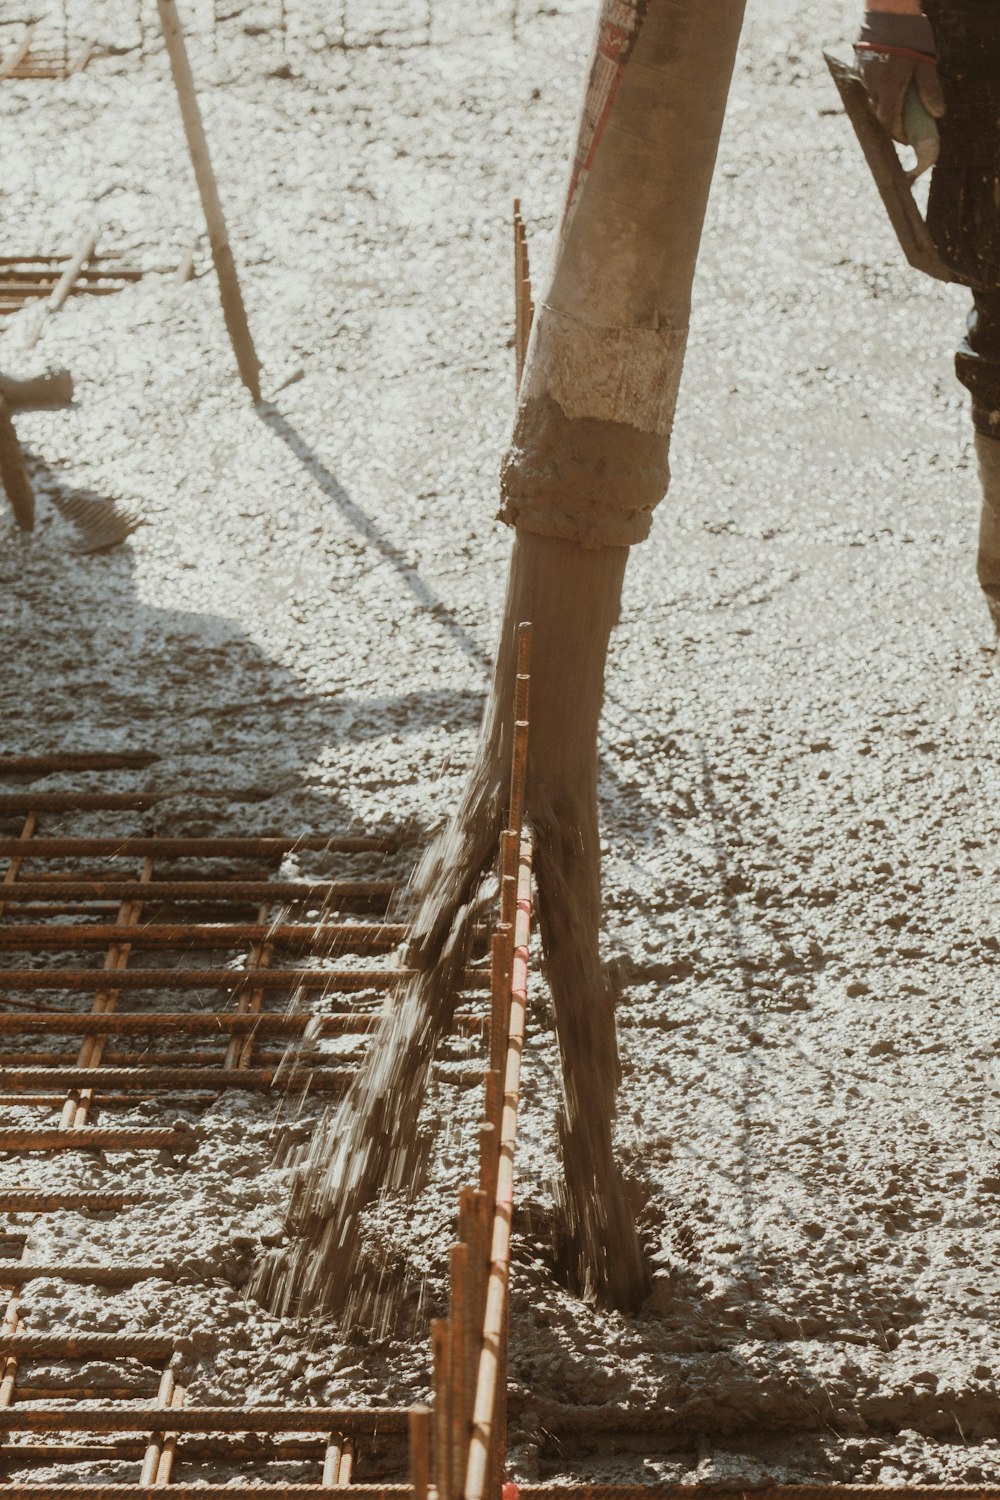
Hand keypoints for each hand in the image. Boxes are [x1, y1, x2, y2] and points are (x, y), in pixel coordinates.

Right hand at [854, 6, 944, 143]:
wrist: (888, 9)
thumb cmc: (911, 34)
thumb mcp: (926, 61)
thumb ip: (930, 89)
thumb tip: (937, 113)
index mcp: (889, 86)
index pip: (889, 122)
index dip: (898, 134)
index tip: (908, 138)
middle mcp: (872, 85)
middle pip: (880, 115)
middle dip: (892, 124)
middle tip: (905, 126)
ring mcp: (862, 77)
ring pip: (873, 101)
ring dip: (885, 107)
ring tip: (898, 105)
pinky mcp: (857, 68)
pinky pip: (867, 89)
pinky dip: (878, 94)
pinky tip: (887, 89)